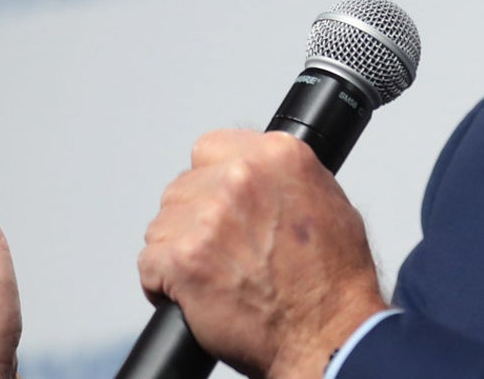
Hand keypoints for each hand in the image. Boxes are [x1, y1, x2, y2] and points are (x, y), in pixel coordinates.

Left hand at [138, 130, 388, 378]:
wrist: (327, 334)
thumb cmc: (334, 281)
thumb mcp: (330, 204)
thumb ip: (285, 179)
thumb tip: (259, 176)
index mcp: (278, 156)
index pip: (210, 148)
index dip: (212, 181)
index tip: (219, 203)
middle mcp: (242, 177)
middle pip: (183, 187)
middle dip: (195, 218)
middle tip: (223, 252)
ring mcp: (209, 217)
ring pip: (162, 225)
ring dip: (179, 251)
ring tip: (215, 276)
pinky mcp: (183, 258)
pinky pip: (149, 263)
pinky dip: (164, 284)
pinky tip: (194, 295)